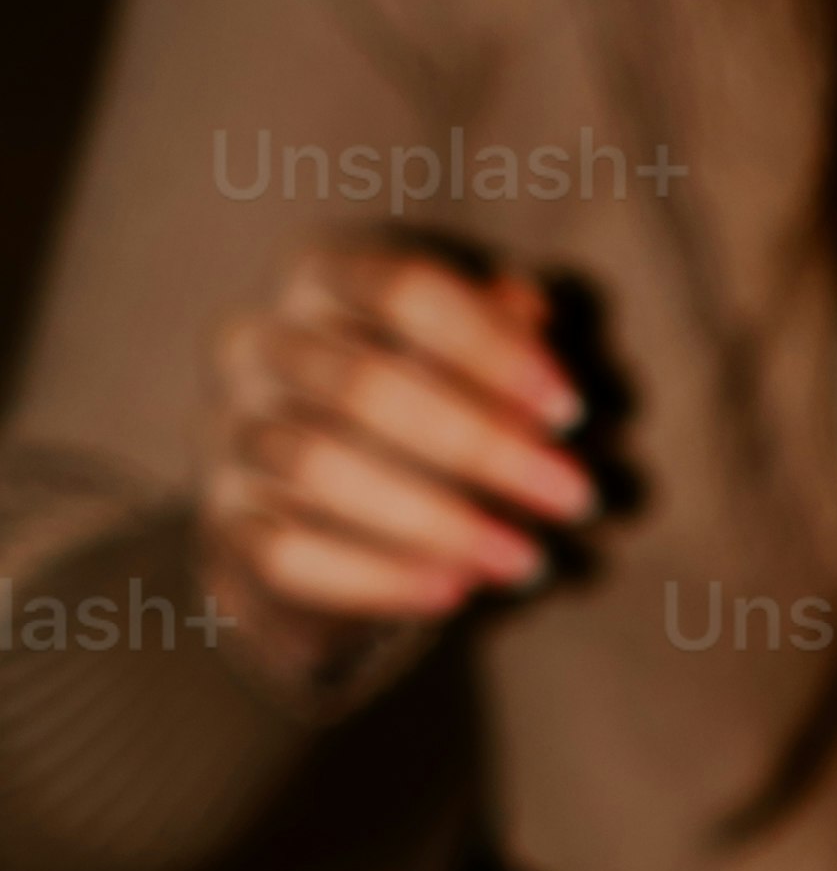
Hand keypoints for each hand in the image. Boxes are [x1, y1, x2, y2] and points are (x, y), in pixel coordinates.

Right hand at [196, 241, 598, 686]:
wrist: (316, 522)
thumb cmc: (413, 421)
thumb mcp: (462, 364)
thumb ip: (495, 333)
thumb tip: (532, 307)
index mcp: (320, 278)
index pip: (403, 289)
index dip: (492, 349)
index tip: (570, 412)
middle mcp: (257, 342)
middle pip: (366, 383)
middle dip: (482, 446)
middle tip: (575, 497)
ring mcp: (232, 432)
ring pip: (325, 469)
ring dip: (441, 522)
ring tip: (526, 559)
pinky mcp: (226, 522)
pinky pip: (294, 553)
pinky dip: (379, 577)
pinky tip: (454, 592)